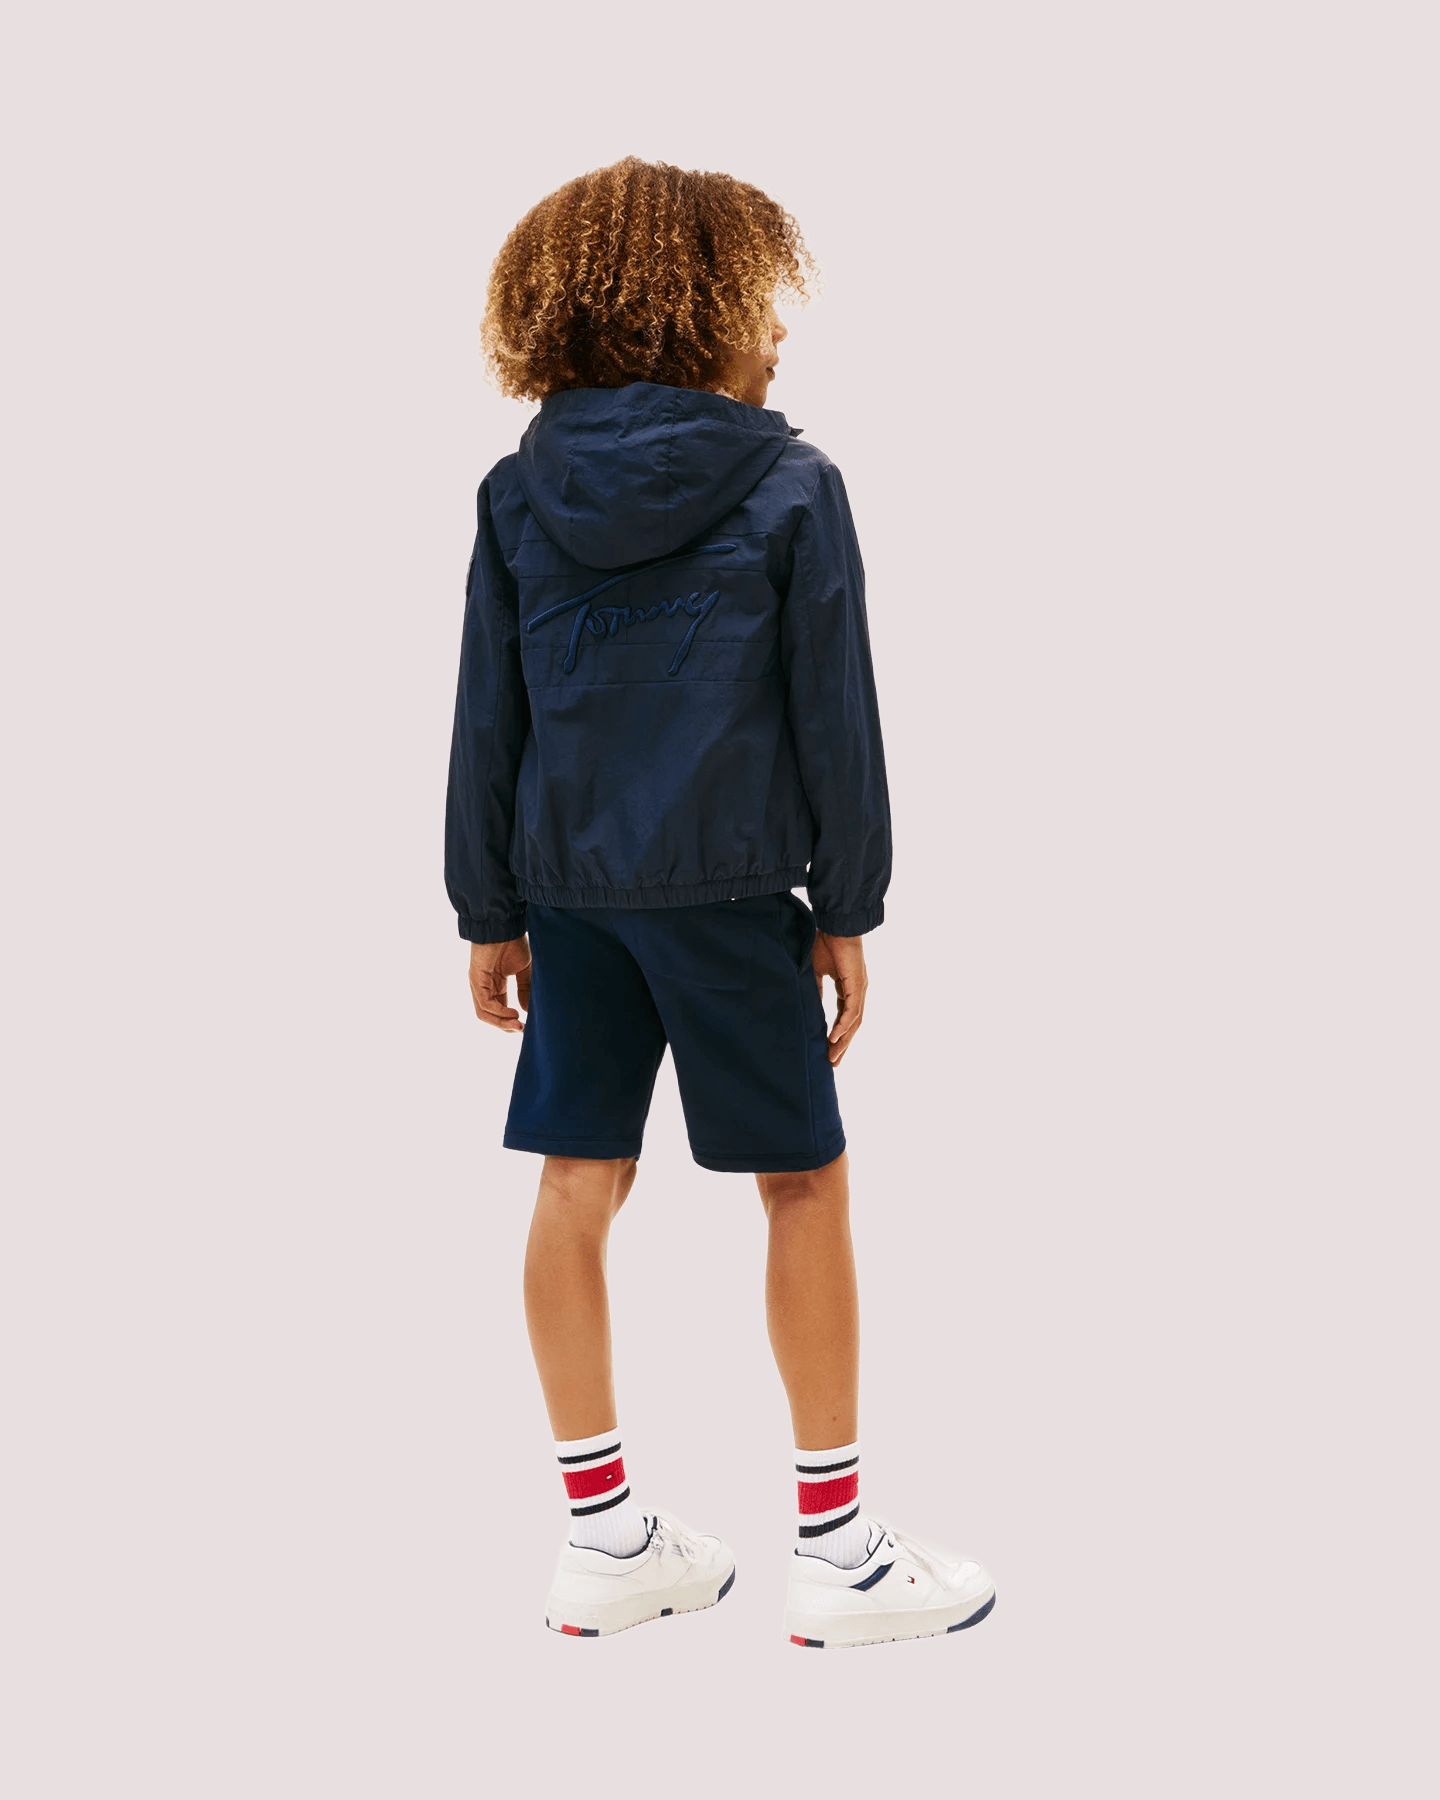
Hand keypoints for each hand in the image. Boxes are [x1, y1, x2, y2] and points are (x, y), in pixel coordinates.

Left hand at [468, 936, 531, 1032]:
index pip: (498, 1010)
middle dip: (505, 1026)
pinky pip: (485, 1003)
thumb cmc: (513, 942)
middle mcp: (484, 986)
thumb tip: (528, 1010)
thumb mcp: (523, 970)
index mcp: (494, 984)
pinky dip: (499, 1012)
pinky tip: (514, 1014)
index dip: (510, 1021)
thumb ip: (524, 989)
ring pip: (484, 1013)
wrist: (505, 924)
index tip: (527, 1027)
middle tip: (522, 1030)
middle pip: (489, 1015)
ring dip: (501, 1023)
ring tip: (518, 1026)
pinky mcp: (476, 979)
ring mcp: (478, 984)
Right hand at [811, 931, 866, 1064]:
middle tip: (832, 1064)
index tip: (827, 1050)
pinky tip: (835, 1038)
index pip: (844, 1018)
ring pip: (853, 1022)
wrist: (835, 926)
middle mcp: (857, 992)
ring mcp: (859, 990)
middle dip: (842, 1045)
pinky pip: (851, 1011)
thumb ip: (816, 990)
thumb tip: (811, 1005)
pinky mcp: (857, 985)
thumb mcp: (817, 972)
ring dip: (843, 1041)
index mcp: (848, 989)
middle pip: (851, 1025)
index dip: (837, 1034)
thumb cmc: (825, 943)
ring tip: (833, 1057)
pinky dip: (843, 1026)